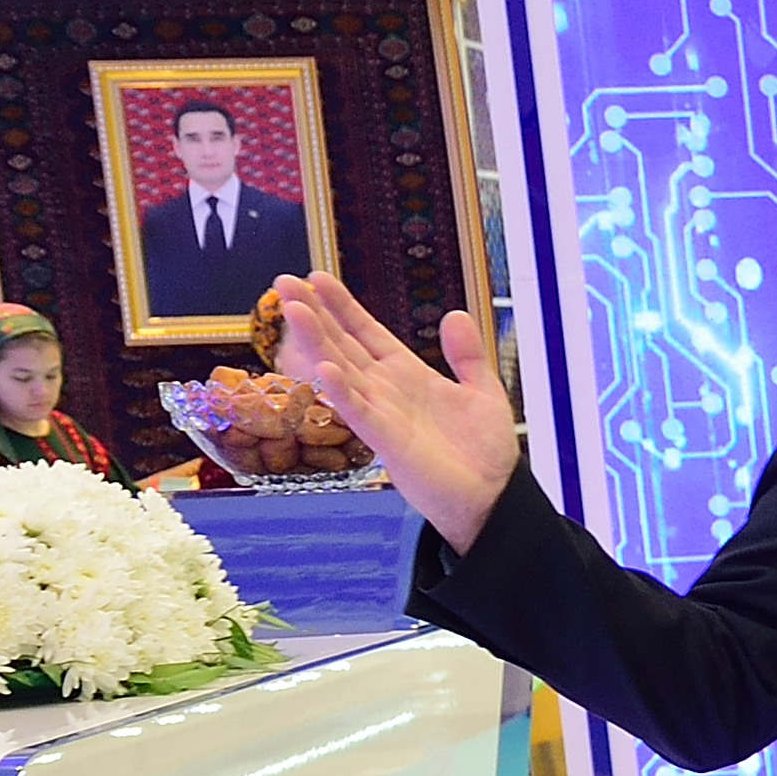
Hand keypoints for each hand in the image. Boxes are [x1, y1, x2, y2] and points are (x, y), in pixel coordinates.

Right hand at [270, 274, 515, 553]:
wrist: (494, 497)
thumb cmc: (484, 453)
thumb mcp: (482, 392)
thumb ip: (467, 356)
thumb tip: (455, 314)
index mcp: (407, 375)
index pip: (366, 333)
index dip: (342, 306)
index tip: (316, 278)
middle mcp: (386, 391)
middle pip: (343, 344)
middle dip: (315, 314)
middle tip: (283, 282)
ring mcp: (383, 415)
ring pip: (342, 372)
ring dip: (318, 341)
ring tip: (294, 310)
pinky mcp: (388, 442)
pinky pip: (360, 413)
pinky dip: (342, 391)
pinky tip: (323, 367)